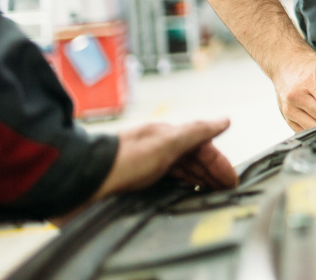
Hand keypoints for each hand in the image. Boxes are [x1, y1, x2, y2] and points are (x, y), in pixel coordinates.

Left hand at [54, 119, 237, 225]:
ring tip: (211, 194)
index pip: (202, 146)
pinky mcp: (136, 183)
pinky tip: (184, 196)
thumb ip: (198, 131)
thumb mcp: (167, 142)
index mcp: (167, 135)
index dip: (219, 162)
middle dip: (212, 173)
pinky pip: (167, 184)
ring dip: (198, 181)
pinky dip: (181, 188)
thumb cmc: (123, 160)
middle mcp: (158, 148)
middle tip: (226, 189)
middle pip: (193, 160)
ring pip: (181, 172)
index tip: (231, 180)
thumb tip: (224, 120)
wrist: (83, 181)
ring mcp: (147, 166)